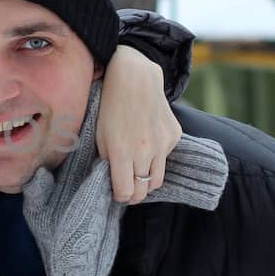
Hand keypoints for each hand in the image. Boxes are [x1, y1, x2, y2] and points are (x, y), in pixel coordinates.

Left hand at [98, 47, 179, 203]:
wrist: (135, 78)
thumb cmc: (111, 107)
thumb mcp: (100, 135)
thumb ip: (108, 161)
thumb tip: (115, 183)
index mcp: (121, 152)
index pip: (126, 192)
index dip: (120, 196)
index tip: (118, 193)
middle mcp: (144, 151)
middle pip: (143, 191)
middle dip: (134, 194)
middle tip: (127, 189)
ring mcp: (162, 144)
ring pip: (157, 180)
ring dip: (146, 182)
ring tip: (137, 174)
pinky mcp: (174, 136)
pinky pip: (166, 159)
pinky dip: (156, 159)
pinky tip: (147, 144)